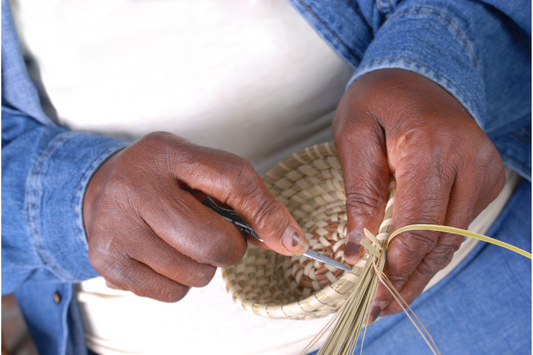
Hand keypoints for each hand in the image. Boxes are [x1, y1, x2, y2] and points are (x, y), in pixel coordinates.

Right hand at [83, 132, 308, 301]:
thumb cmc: (163, 181)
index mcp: (167, 154)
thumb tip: (290, 242)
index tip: (290, 240)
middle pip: (213, 243)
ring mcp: (116, 227)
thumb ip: (247, 199)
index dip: (268, 214)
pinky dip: (179, 282)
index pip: (233, 180)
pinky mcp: (108, 263)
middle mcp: (135, 187)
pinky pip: (172, 293)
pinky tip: (163, 257)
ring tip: (181, 241)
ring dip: (202, 266)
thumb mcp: (200, 170)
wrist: (100, 192)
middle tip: (215, 235)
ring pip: (195, 274)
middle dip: (229, 249)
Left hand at [333, 69, 504, 319]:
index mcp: (429, 144)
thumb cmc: (377, 101)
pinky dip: (434, 251)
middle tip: (377, 309)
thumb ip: (360, 192)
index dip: (395, 264)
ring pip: (452, 239)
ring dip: (421, 272)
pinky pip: (458, 226)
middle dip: (407, 279)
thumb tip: (359, 249)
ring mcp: (484, 169)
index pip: (417, 221)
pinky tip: (411, 270)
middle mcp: (467, 159)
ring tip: (391, 300)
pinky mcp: (487, 178)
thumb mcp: (354, 137)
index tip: (371, 294)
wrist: (418, 75)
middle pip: (438, 238)